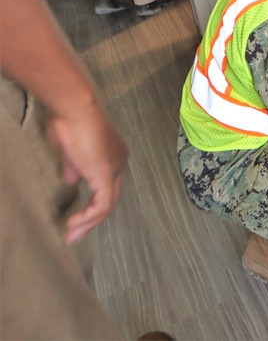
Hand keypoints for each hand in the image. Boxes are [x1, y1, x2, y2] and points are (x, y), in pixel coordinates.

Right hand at [46, 105, 128, 243]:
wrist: (75, 110)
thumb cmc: (71, 123)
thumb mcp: (71, 151)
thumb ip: (74, 167)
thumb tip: (71, 180)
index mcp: (114, 157)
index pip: (108, 188)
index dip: (93, 205)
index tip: (76, 220)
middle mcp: (120, 164)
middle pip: (110, 200)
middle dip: (92, 220)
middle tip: (74, 236)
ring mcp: (115, 169)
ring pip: (107, 205)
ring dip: (88, 223)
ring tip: (72, 235)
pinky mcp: (106, 174)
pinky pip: (102, 203)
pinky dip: (89, 216)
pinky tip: (76, 224)